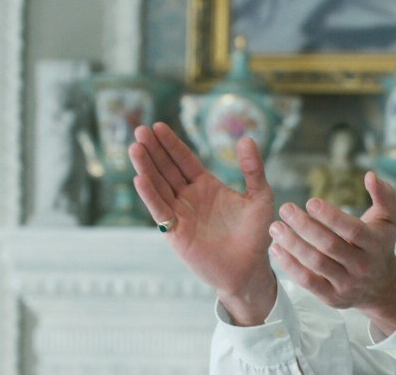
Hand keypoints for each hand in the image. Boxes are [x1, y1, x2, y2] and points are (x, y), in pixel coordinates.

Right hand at [128, 122, 276, 324]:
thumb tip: (246, 138)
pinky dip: (150, 194)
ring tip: (135, 148)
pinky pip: (160, 209)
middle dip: (154, 150)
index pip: (184, 160)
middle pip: (167, 169)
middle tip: (140, 130)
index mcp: (207, 186)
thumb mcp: (260, 195)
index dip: (171, 144)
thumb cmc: (256, 233)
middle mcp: (189, 197)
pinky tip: (140, 177)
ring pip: (159, 186)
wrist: (250, 268)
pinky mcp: (175, 232)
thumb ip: (253, 169)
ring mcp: (180, 214)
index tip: (158, 126)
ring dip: (147, 167)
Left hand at [268, 171, 395, 335]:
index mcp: (374, 243)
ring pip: (316, 263)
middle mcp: (362, 265)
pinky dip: (289, 265)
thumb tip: (370, 175)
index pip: (352, 229)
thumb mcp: (389, 218)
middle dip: (305, 226)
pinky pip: (307, 282)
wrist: (382, 286)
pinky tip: (276, 248)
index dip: (331, 216)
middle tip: (285, 208)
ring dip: (292, 244)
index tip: (310, 201)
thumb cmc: (380, 243)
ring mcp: (347, 283)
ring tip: (275, 227)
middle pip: (330, 246)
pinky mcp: (332, 297)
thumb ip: (383, 194)